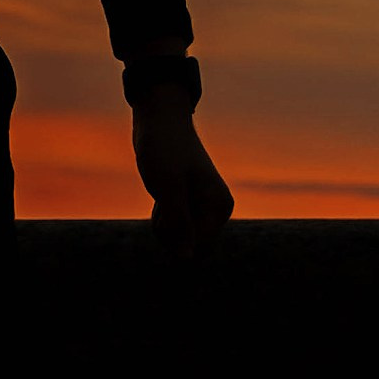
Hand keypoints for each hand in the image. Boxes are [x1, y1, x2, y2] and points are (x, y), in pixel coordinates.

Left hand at [132, 96, 232, 257]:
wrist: (158, 119)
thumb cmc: (164, 149)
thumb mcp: (167, 187)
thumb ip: (179, 223)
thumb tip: (187, 258)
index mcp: (219, 207)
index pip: (198, 247)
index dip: (175, 236)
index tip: (164, 209)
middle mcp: (215, 210)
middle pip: (189, 246)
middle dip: (168, 232)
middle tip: (160, 203)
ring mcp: (201, 208)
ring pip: (179, 238)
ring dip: (162, 223)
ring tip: (160, 195)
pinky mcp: (188, 205)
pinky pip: (174, 226)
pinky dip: (162, 216)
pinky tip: (161, 196)